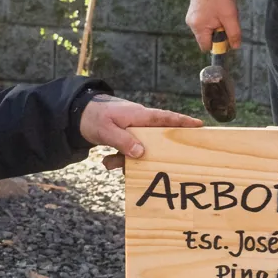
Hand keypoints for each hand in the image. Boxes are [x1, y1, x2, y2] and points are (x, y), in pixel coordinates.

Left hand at [77, 94, 201, 168]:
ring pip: (141, 150)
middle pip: (157, 139)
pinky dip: (120, 161)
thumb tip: (141, 152)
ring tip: (110, 163)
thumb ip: (123, 141)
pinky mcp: (126, 140)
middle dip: (157, 153)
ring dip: (128, 161)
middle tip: (166, 163)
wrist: (78, 114)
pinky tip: (107, 163)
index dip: (182, 122)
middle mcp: (140, 124)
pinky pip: (130, 154)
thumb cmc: (95, 116)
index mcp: (139, 115)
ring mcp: (134, 132)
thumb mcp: (106, 129)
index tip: (199, 126)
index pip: (165, 118)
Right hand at [185, 0, 240, 50]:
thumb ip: (233, 34)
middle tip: (226, 18)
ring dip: (218, 24)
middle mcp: (192, 23)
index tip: (228, 34)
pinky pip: (206, 20)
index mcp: (198, 27)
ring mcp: (192, 16)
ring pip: (208, 28)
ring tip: (223, 10)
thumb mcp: (230, 16)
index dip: (219, 45)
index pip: (207, 47)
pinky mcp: (195, 9)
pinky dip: (214, 17)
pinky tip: (218, 6)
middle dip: (219, 32)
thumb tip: (235, 47)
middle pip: (207, 38)